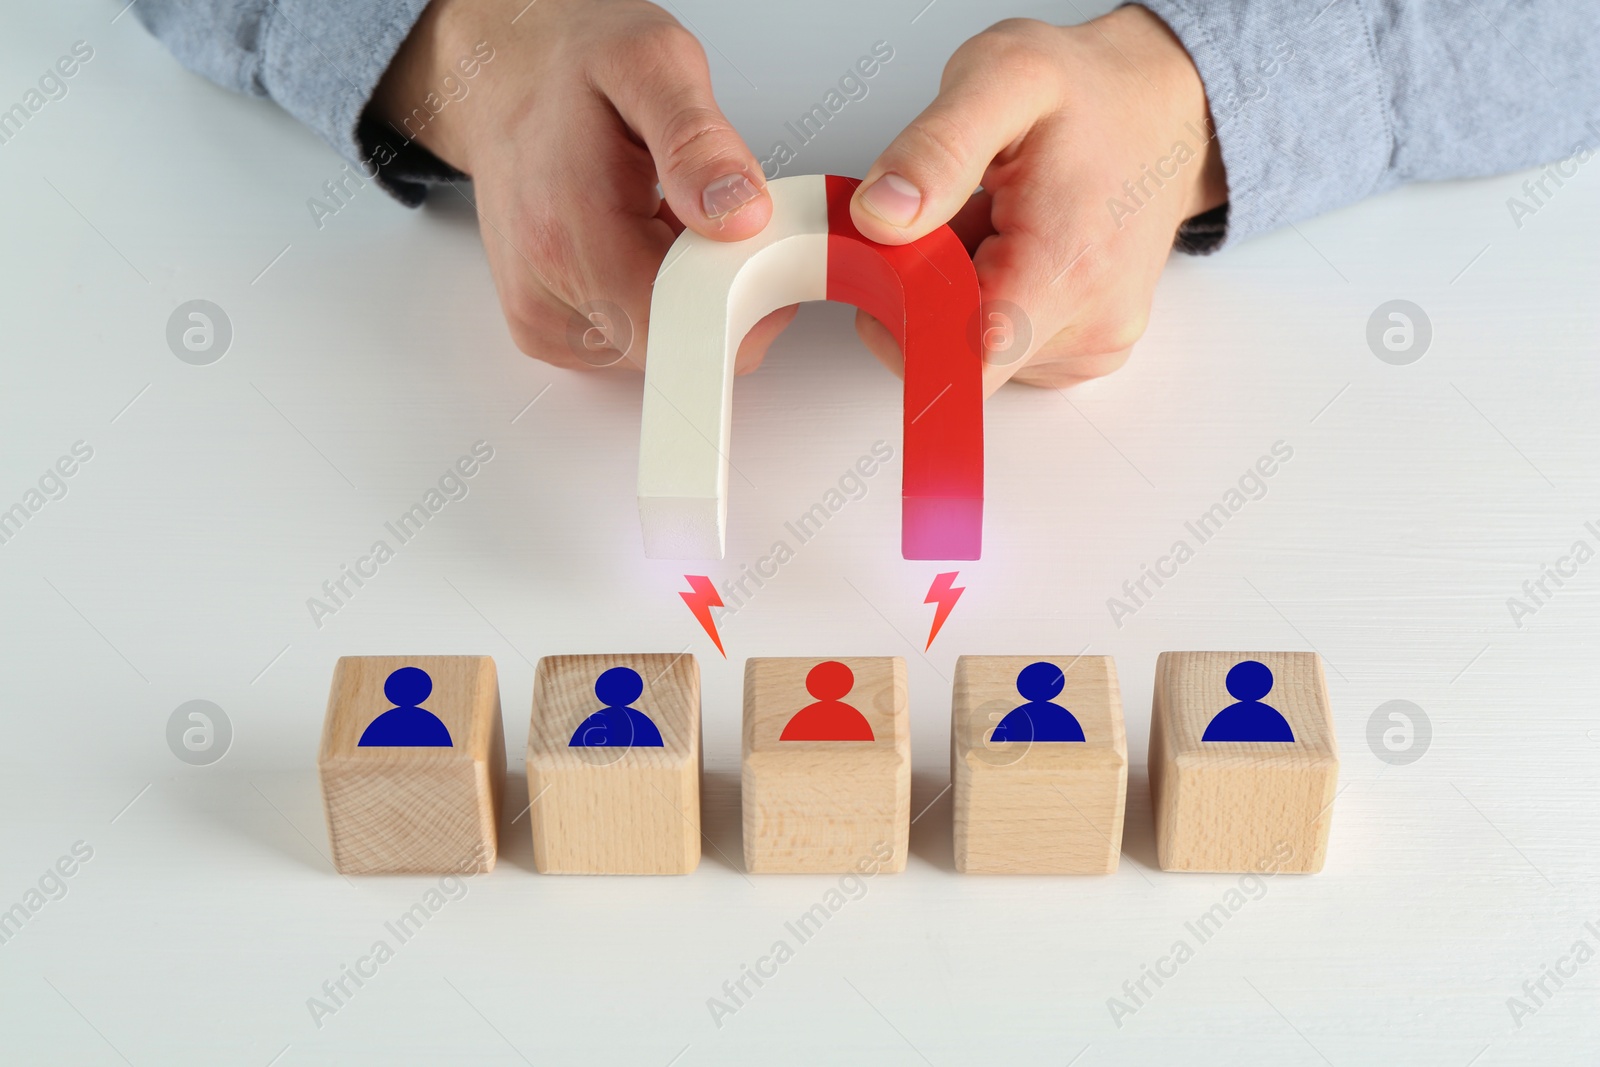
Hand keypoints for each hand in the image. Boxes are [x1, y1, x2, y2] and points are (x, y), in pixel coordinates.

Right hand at [373, 0, 795, 371]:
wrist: (498, 79)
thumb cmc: (566, 71)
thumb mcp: (649, 64)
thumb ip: (699, 142)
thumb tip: (739, 215)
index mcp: (570, 229)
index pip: (686, 324)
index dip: (744, 294)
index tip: (755, 240)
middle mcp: (546, 287)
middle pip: (680, 344)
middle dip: (718, 290)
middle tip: (710, 215)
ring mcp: (542, 318)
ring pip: (661, 350)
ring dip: (686, 296)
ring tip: (663, 221)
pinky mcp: (545, 332)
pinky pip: (631, 345)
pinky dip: (653, 303)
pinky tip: (640, 247)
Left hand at [847, 7, 1226, 393]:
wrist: (1169, 107)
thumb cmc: (1094, 92)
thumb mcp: (1003, 76)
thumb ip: (935, 148)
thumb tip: (880, 216)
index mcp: (1067, 270)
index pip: (957, 363)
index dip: (902, 326)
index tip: (895, 266)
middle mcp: (1091, 325)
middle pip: (960, 356)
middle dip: (930, 293)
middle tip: (956, 213)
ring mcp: (1093, 345)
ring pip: (979, 352)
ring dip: (959, 293)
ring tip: (996, 220)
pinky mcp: (1088, 350)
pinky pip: (1008, 346)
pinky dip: (990, 301)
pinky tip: (1014, 247)